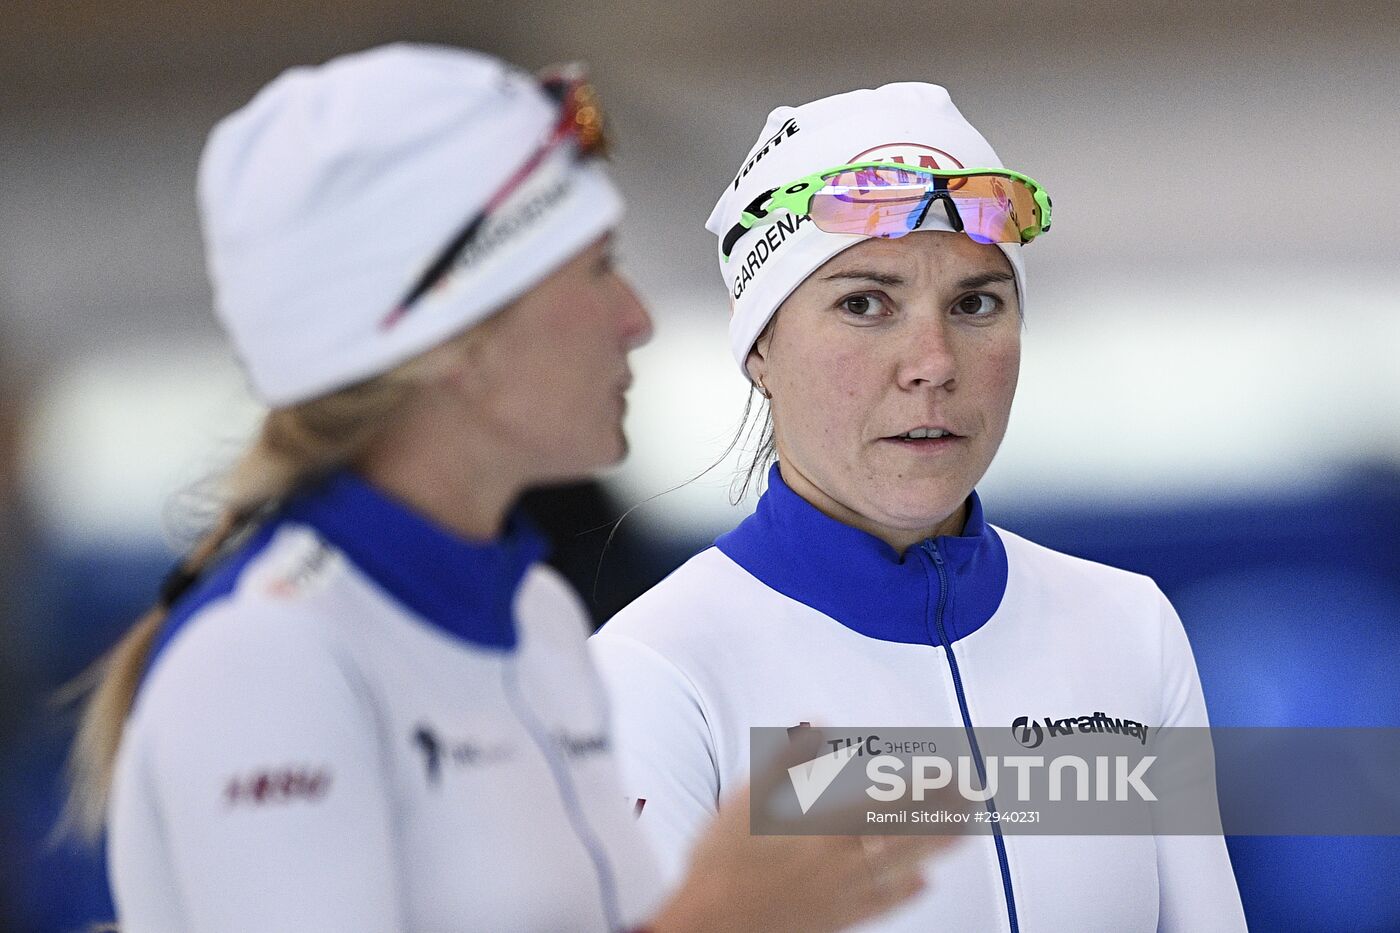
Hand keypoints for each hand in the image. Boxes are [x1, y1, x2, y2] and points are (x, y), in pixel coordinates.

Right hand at [648, 730, 961, 932]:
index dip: (924, 786)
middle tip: (975, 798)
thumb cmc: (723, 861)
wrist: (711, 923)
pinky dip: (906, 893)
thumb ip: (787, 761)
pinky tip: (924, 884)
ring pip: (903, 867)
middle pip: (906, 832)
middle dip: (943, 814)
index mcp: (824, 826)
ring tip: (965, 832)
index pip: (888, 800)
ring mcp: (842, 893)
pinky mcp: (836, 919)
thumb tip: (815, 726)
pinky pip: (882, 905)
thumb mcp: (746, 798)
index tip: (951, 772)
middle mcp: (842, 861)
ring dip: (937, 848)